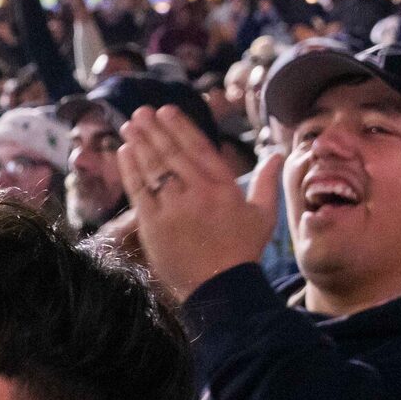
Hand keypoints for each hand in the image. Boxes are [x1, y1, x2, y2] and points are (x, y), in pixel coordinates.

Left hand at [121, 106, 281, 301]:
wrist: (221, 288)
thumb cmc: (243, 251)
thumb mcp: (264, 215)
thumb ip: (267, 182)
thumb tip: (277, 154)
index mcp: (224, 187)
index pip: (198, 148)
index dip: (180, 127)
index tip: (166, 110)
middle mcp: (198, 193)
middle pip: (172, 154)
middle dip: (154, 130)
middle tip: (140, 113)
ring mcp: (174, 209)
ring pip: (153, 168)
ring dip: (139, 143)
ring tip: (129, 126)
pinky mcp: (154, 225)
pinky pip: (139, 190)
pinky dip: (130, 169)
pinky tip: (123, 152)